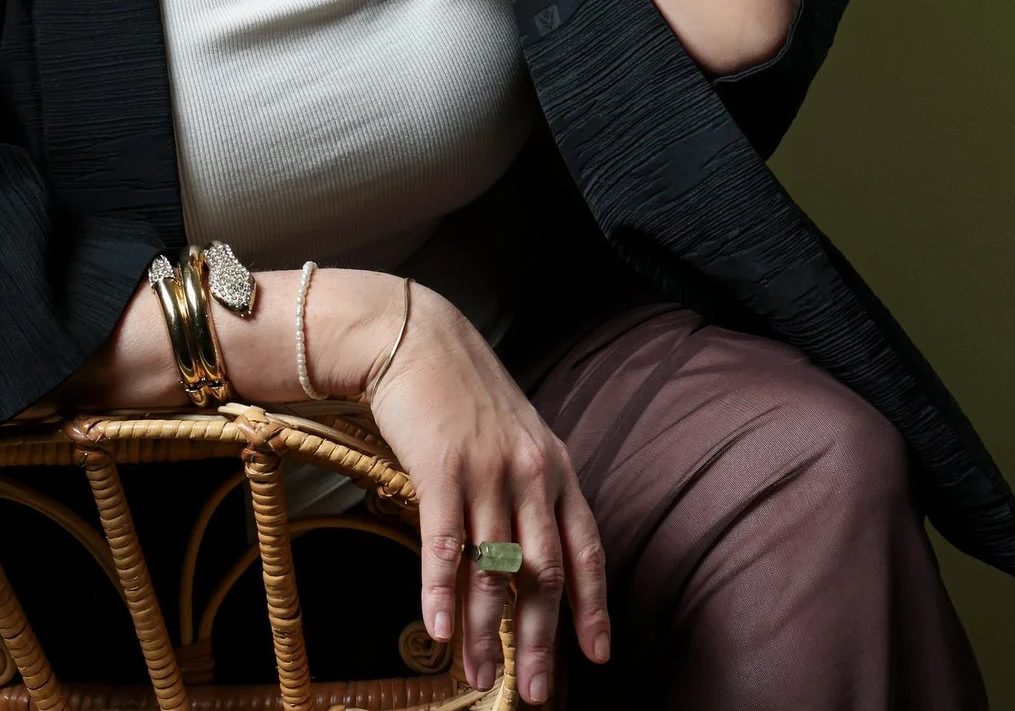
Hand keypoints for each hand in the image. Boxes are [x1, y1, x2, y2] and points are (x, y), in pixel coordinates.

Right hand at [356, 282, 609, 703]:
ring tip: (480, 678)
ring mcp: (488, 472)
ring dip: (488, 633)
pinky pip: (446, 545)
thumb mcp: (514, 436)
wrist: (416, 338)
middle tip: (537, 693)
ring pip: (495, 570)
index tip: (597, 654)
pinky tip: (440, 632)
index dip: (592, 606)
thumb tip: (526, 553)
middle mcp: (531, 474)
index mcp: (555, 468)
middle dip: (541, 641)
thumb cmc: (462, 393)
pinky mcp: (442, 470)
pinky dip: (442, 593)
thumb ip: (528, 489)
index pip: (586, 550)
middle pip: (544, 574)